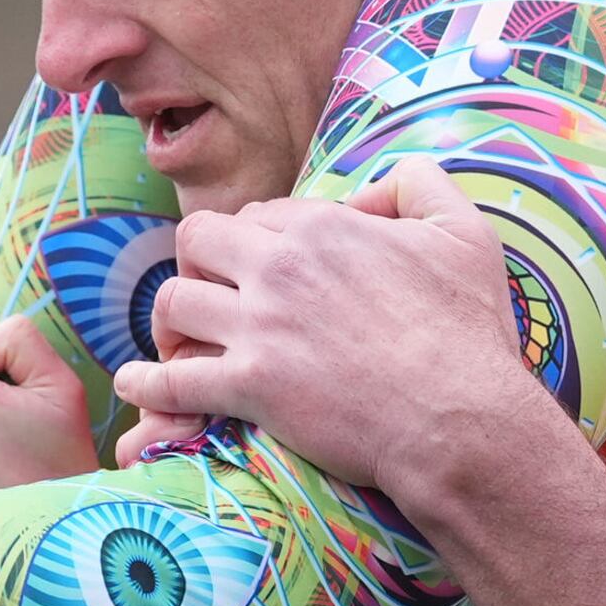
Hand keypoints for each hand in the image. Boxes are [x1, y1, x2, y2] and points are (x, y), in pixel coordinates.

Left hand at [109, 158, 565, 502]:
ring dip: (171, 320)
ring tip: (179, 339)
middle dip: (197, 263)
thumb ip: (419, 184)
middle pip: (195, 240)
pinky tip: (138, 383)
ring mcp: (260, 327)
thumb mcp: (465, 234)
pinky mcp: (250, 387)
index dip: (255, 240)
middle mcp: (280, 266)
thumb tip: (373, 188)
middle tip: (211, 294)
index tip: (264, 271)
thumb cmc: (468, 333)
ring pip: (174, 303)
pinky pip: (173, 379)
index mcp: (323, 225)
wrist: (461, 421)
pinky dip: (147, 381)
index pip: (257, 214)